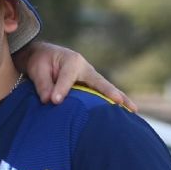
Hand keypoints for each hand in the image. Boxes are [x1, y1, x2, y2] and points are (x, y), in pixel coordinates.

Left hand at [19, 42, 135, 111]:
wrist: (43, 56)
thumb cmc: (40, 61)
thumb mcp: (37, 69)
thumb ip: (43, 84)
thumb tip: (50, 101)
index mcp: (72, 61)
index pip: (68, 77)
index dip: (61, 90)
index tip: (54, 101)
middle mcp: (85, 68)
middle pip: (101, 82)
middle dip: (111, 93)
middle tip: (120, 103)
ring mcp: (90, 78)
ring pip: (106, 89)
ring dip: (120, 99)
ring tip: (133, 110)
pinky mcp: (90, 86)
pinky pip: (102, 94)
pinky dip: (113, 102)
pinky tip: (124, 113)